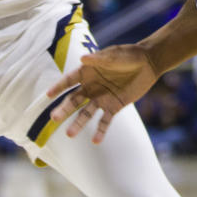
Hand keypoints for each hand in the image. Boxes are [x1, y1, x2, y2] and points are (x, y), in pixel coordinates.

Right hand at [45, 44, 160, 143]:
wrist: (148, 63)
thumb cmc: (128, 54)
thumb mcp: (114, 55)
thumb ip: (99, 59)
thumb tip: (83, 59)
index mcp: (88, 72)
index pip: (69, 80)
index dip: (58, 87)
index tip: (47, 95)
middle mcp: (91, 86)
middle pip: (74, 100)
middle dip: (64, 109)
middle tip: (54, 118)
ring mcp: (102, 98)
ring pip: (86, 113)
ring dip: (78, 123)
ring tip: (69, 134)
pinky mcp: (114, 106)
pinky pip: (105, 121)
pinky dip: (100, 131)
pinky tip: (96, 141)